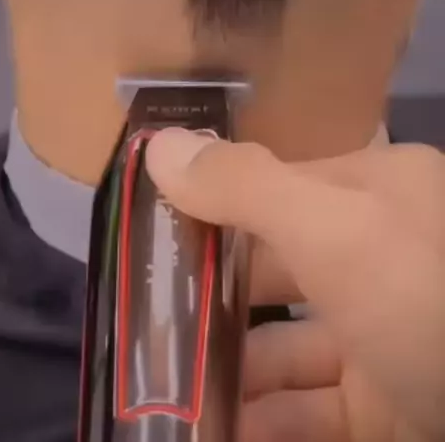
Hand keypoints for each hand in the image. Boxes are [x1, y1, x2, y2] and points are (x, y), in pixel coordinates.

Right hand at [146, 130, 444, 441]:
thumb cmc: (428, 296)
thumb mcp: (338, 230)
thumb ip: (246, 186)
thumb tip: (160, 142)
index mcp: (375, 193)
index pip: (272, 189)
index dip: (208, 209)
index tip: (147, 237)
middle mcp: (381, 257)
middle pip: (273, 272)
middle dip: (208, 301)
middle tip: (140, 326)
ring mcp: (386, 337)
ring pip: (287, 349)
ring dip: (228, 372)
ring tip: (162, 391)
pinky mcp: (390, 408)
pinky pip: (311, 411)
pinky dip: (264, 421)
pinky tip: (215, 430)